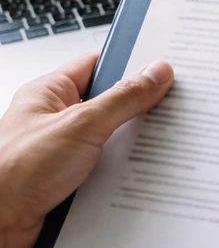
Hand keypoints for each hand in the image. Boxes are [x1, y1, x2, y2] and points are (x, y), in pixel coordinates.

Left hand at [0, 52, 173, 247]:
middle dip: (140, 111)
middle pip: (112, 105)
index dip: (131, 64)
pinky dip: (126, 176)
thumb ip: (123, 98)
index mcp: (50, 94)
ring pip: (113, 142)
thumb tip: (156, 73)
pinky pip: (109, 172)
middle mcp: (56, 121)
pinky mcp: (71, 183)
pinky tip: (142, 179)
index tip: (166, 68)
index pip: (98, 65)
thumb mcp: (80, 125)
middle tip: (173, 110)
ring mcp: (64, 153)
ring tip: (160, 148)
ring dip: (133, 149)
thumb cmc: (12, 173)